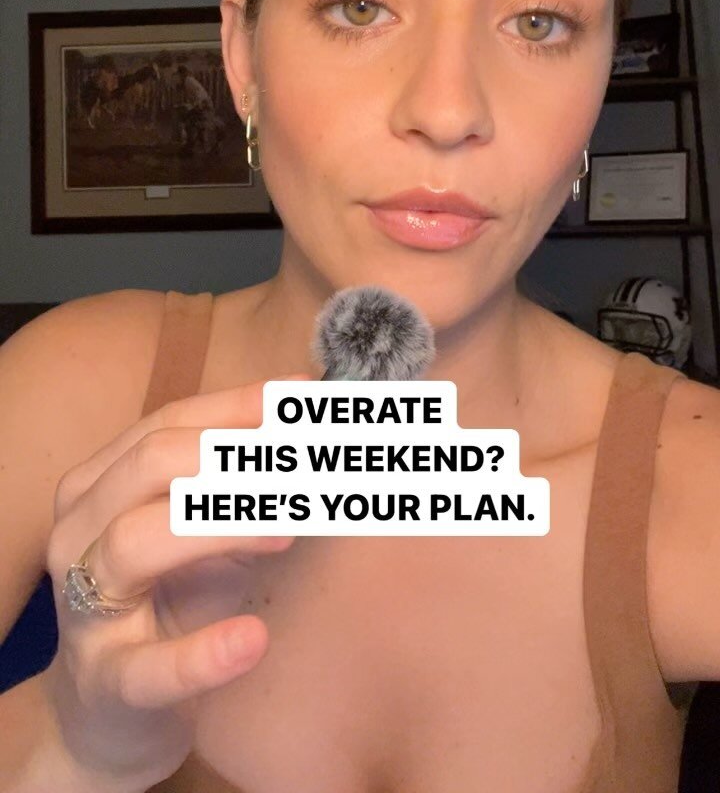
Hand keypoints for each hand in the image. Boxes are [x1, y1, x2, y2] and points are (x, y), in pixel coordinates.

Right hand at [43, 371, 312, 790]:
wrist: (112, 713)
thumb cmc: (168, 601)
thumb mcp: (207, 534)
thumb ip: (246, 483)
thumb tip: (316, 425)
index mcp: (100, 485)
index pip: (168, 424)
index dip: (238, 407)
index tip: (304, 399)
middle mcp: (79, 534)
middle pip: (147, 466)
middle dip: (229, 455)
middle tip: (303, 460)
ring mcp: (85, 610)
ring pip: (133, 543)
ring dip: (218, 527)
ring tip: (289, 529)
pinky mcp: (105, 683)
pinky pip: (146, 668)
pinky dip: (201, 654)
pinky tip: (254, 639)